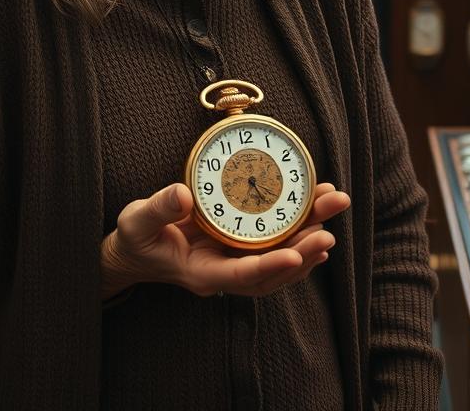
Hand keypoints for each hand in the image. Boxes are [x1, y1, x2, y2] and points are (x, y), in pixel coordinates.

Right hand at [100, 182, 350, 299]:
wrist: (138, 250)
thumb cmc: (137, 238)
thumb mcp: (137, 223)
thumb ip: (157, 209)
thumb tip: (182, 194)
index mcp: (201, 272)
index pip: (241, 276)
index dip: (270, 267)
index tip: (297, 255)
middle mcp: (225, 272)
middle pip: (273, 269)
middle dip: (304, 248)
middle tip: (329, 225)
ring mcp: (235, 261)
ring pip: (280, 258)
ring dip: (309, 236)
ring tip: (332, 208)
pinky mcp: (240, 246)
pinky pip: (276, 246)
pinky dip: (300, 235)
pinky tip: (318, 220)